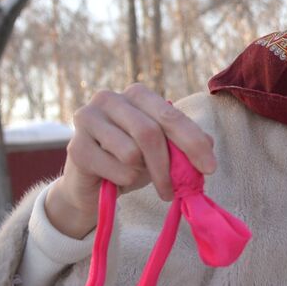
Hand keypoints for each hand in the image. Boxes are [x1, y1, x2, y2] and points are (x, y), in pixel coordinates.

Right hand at [45, 84, 216, 238]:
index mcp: (136, 95)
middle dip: (168, 166)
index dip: (193, 142)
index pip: (171, 115)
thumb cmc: (131, 162)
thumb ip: (185, 144)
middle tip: (175, 190)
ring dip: (142, 173)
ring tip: (135, 174)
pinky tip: (113, 177)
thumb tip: (209, 144)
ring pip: (132, 152)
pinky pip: (116, 169)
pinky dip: (123, 180)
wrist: (92, 187)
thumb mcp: (163, 151)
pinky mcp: (76, 147)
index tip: (210, 168)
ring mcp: (88, 119)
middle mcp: (109, 99)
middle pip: (150, 132)